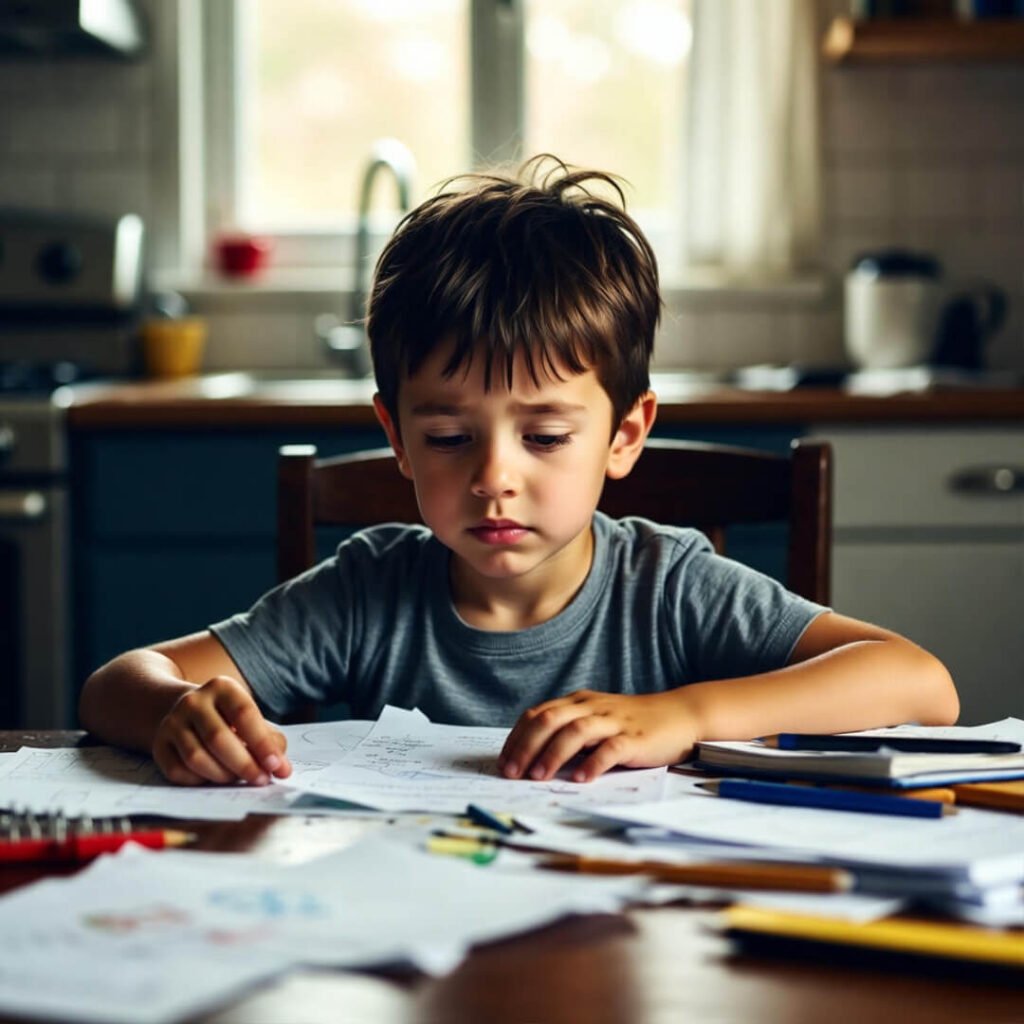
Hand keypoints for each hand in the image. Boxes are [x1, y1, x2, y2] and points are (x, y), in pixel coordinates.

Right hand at [152, 676, 292, 785]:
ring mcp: (172, 723)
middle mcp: (193, 702)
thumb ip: (269, 739)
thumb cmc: (228, 719)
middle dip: (244, 764)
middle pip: (218, 738)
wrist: (184, 712)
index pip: (244, 714)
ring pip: (197, 758)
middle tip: (262, 780)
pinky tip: (214, 778)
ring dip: (223, 776)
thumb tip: (281, 767)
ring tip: (239, 779)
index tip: (277, 766)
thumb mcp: (250, 718)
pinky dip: (200, 781)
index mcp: (222, 688)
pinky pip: (179, 772)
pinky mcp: (159, 745)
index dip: (262, 742)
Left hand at [498, 689, 699, 782]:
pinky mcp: (634, 738)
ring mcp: (613, 721)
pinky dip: (593, 763)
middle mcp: (591, 707)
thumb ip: (568, 733)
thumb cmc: (631, 724)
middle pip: (550, 720)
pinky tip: (581, 779)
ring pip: (575, 732)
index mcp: (578, 702)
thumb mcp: (595, 721)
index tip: (504, 762)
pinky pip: (610, 749)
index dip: (517, 738)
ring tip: (538, 777)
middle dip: (526, 746)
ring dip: (553, 755)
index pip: (537, 714)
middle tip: (512, 772)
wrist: (678, 715)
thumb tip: (532, 759)